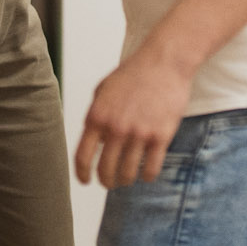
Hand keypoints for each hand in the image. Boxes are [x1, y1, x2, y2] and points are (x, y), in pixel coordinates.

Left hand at [75, 49, 193, 186]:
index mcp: (97, 116)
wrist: (164, 62)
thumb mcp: (103, 89)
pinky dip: (147, 176)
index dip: (82, 174)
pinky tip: (147, 174)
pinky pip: (151, 168)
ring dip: (126, 181)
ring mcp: (139, 133)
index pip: (83, 156)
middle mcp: (116, 127)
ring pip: (128, 173)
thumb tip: (97, 141)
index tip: (86, 181)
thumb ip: (96, 114)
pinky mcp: (161, 136)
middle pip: (105, 169)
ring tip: (127, 179)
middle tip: (109, 183)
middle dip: (106, 181)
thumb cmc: (133, 73)